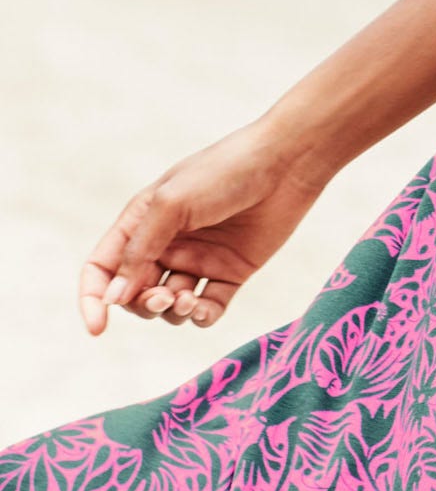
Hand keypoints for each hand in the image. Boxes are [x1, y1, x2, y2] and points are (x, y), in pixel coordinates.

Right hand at [79, 120, 327, 337]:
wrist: (287, 162)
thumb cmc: (225, 172)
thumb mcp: (171, 203)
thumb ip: (140, 250)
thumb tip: (114, 298)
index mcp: (142, 221)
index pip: (103, 267)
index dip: (94, 298)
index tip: (97, 327)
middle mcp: (167, 243)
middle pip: (136, 293)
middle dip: (142, 304)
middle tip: (163, 296)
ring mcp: (200, 259)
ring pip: (170, 306)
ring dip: (171, 311)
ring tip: (187, 298)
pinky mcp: (232, 271)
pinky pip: (208, 307)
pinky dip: (201, 316)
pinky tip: (203, 308)